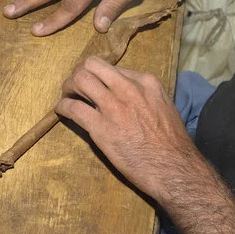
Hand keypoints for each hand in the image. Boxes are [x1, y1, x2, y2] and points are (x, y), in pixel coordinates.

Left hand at [55, 56, 201, 202]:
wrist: (172, 168)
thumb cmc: (172, 142)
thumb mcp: (163, 106)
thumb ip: (144, 95)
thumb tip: (126, 95)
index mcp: (146, 82)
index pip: (112, 67)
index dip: (99, 76)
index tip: (95, 86)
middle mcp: (128, 88)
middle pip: (92, 65)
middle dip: (79, 73)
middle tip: (75, 87)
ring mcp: (113, 106)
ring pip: (80, 80)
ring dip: (68, 87)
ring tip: (67, 97)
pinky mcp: (100, 127)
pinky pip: (73, 108)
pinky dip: (62, 107)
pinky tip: (62, 111)